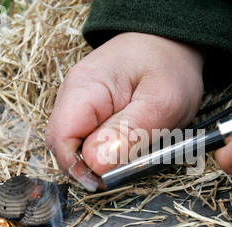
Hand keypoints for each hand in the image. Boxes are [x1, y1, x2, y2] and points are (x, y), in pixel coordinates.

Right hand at [45, 32, 203, 187]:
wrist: (171, 42)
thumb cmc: (169, 65)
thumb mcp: (161, 101)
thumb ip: (130, 133)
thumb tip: (97, 166)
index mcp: (83, 89)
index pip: (60, 140)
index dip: (80, 168)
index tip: (110, 179)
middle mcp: (73, 98)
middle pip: (68, 148)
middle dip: (98, 165)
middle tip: (133, 163)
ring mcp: (82, 106)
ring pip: (82, 149)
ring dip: (109, 159)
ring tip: (140, 147)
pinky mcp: (94, 113)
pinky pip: (95, 142)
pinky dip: (115, 150)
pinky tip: (136, 142)